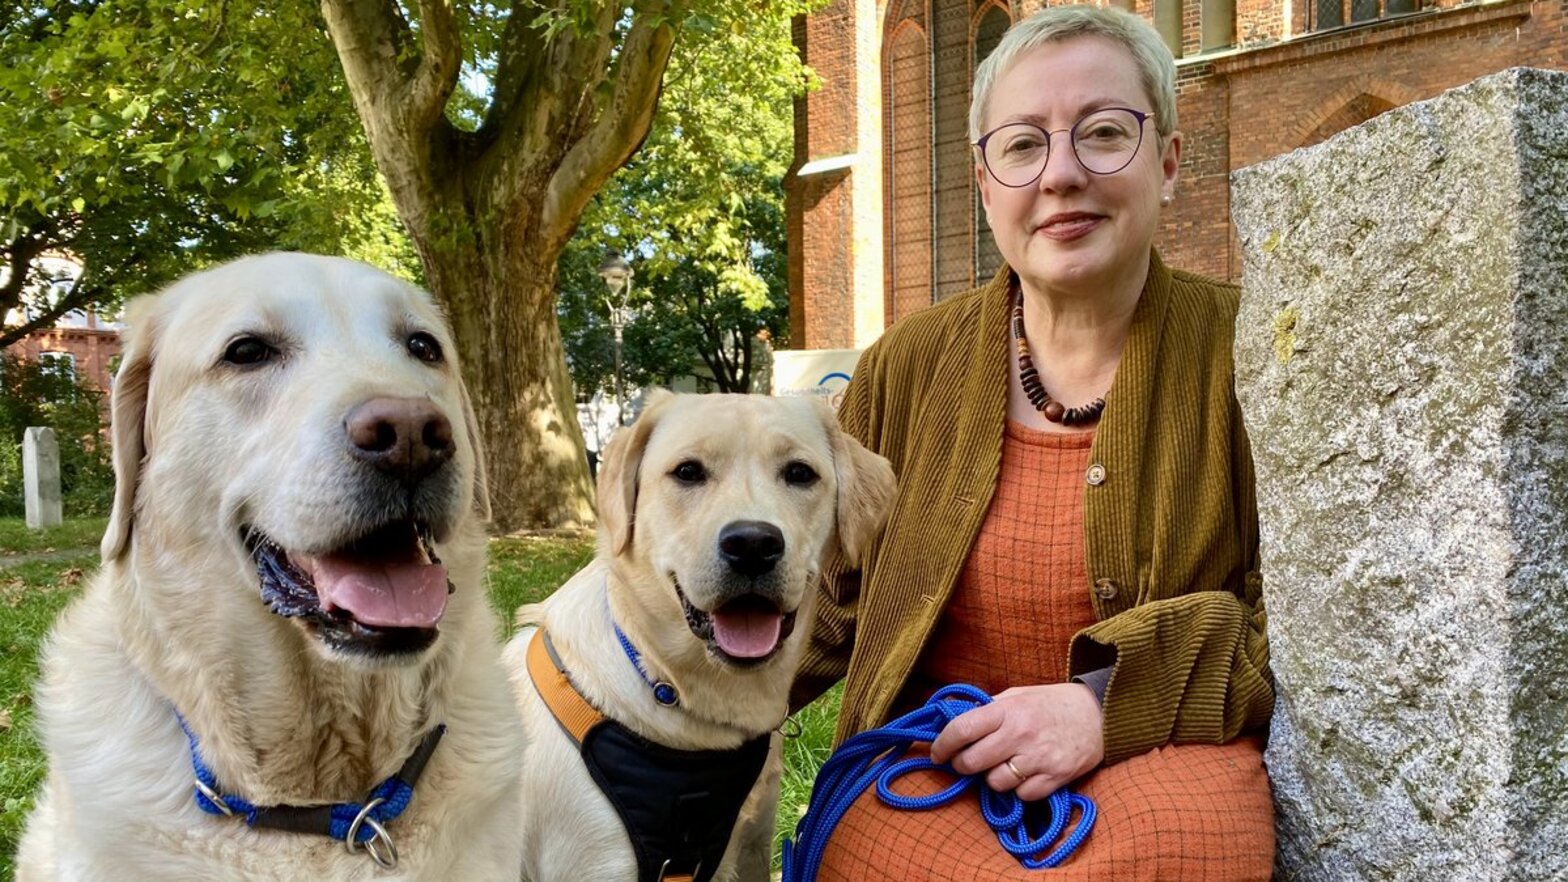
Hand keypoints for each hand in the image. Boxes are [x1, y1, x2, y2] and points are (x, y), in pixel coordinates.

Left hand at [928, 683, 1104, 801]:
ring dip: (992, 778)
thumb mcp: (1018, 695)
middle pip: (973, 762)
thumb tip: (955, 719)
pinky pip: (1022, 795)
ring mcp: (1039, 758)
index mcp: (1008, 710)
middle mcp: (1021, 734)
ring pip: (995, 782)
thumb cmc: (1053, 703)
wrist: (1100, 715)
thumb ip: (989, 708)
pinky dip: (1019, 790)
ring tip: (1003, 765)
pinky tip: (1026, 774)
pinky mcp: (1056, 778)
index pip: (962, 728)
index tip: (937, 753)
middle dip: (963, 765)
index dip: (943, 744)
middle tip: (965, 762)